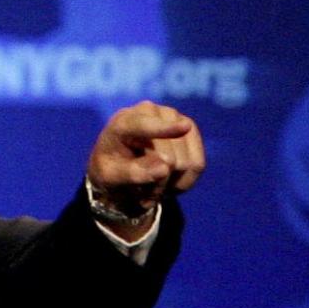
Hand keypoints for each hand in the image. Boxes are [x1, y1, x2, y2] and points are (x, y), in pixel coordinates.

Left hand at [87, 101, 204, 217]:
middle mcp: (150, 112)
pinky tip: (168, 180)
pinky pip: (197, 164)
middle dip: (157, 184)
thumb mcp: (110, 176)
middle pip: (170, 159)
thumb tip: (165, 169)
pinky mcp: (190, 130)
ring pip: (187, 164)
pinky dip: (184, 181)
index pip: (143, 126)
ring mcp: (174, 118)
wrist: (120, 162)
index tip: (185, 127)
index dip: (164, 129)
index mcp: (123, 122)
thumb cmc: (111, 168)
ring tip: (152, 184)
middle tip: (141, 194)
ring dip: (170, 184)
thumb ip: (132, 173)